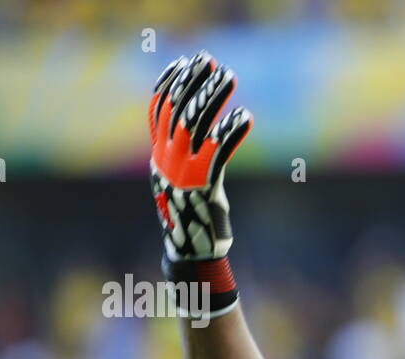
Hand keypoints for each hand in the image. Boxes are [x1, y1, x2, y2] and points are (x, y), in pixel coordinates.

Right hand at [148, 50, 251, 261]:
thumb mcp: (180, 181)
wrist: (193, 252)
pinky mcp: (204, 184)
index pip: (159, 110)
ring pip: (196, 124)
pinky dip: (231, 131)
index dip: (170, 84)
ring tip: (230, 77)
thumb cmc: (193, 215)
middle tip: (211, 60)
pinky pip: (219, 151)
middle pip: (178, 110)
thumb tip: (198, 132)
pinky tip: (245, 116)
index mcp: (159, 157)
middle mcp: (167, 160)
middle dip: (194, 82)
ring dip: (213, 97)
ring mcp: (183, 171)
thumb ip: (183, 156)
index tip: (184, 62)